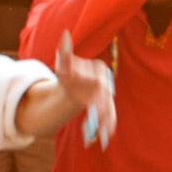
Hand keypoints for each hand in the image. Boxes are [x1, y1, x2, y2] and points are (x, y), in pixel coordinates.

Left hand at [51, 34, 117, 148]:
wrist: (72, 86)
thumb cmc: (68, 72)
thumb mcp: (63, 63)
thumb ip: (64, 50)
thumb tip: (65, 34)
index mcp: (100, 70)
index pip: (94, 78)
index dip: (84, 82)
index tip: (74, 84)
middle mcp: (106, 84)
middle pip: (104, 95)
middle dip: (101, 106)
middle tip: (95, 112)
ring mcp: (106, 97)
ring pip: (108, 109)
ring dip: (107, 122)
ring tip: (103, 134)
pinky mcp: (105, 108)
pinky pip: (108, 118)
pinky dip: (107, 127)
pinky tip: (104, 138)